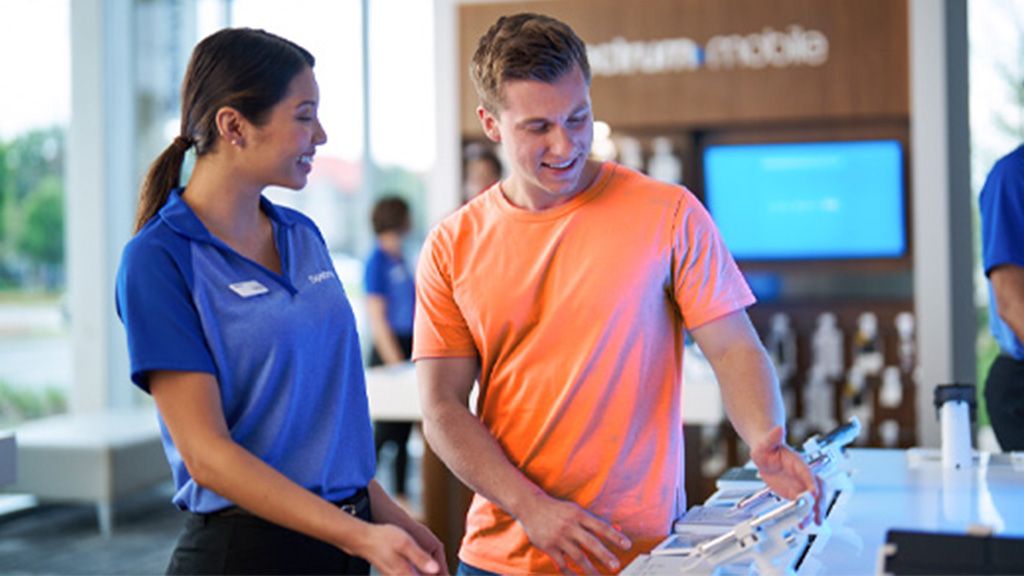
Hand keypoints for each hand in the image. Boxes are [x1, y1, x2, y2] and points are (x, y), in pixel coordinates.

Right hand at [358, 523, 441, 574]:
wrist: (363, 539)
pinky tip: (428, 568)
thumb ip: (420, 557)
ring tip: (441, 570)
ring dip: (431, 574)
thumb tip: (436, 570)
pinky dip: (422, 573)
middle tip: (446, 573)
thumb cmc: (384, 538)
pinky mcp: (395, 574)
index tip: (448, 575)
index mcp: (406, 574)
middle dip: (438, 575)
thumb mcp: (405, 543)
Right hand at [516, 493, 631, 573]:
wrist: (531, 506)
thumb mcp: (577, 510)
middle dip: (604, 555)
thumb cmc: (559, 509)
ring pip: (577, 556)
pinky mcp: (548, 546)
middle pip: (590, 542)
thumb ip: (596, 521)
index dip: (615, 536)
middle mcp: (569, 525)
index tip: (627, 545)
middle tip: (616, 566)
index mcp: (578, 514)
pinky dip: (570, 573)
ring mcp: (558, 537)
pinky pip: (561, 563)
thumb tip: (618, 528)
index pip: (600, 526)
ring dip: (590, 569)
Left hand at [751, 426, 824, 524]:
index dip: (811, 483)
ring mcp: (801, 484)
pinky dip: (806, 514)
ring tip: (812, 523)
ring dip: (815, 511)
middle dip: (819, 502)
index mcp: (798, 462)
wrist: (765, 452)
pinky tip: (803, 522)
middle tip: (816, 514)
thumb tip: (777, 428)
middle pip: (818, 488)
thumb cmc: (766, 446)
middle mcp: (803, 474)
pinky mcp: (796, 492)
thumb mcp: (765, 443)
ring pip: (815, 499)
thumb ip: (772, 437)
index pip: (808, 473)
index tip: (813, 494)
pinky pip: (805, 505)